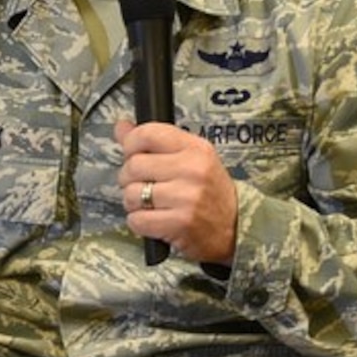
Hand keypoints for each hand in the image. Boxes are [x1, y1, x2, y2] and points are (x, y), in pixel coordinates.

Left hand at [115, 121, 238, 263]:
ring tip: (151, 204)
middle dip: (130, 178)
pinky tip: (155, 220)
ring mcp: (186, 198)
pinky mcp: (179, 223)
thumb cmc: (209, 193)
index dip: (131, 144)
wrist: (234, 229)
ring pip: (131, 194)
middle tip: (143, 185)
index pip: (148, 133)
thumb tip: (122, 127)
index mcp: (196, 149)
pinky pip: (136, 219)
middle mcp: (192, 170)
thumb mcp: (190, 159)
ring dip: (134, 203)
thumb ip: (155, 142)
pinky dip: (139, 222)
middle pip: (134, 165)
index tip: (132, 153)